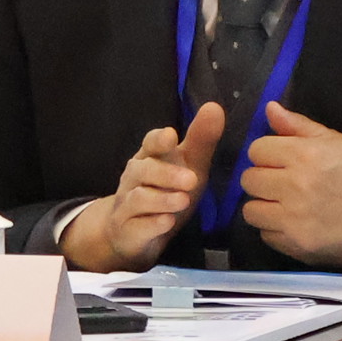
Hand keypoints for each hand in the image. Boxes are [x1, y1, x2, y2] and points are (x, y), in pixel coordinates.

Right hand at [63, 105, 224, 272]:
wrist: (132, 233)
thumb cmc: (165, 192)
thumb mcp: (188, 165)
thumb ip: (201, 139)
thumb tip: (214, 106)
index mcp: (149, 157)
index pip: (149, 144)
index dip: (158, 140)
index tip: (171, 136)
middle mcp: (134, 178)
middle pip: (143, 170)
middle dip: (166, 174)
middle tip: (192, 179)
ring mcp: (127, 205)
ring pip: (138, 198)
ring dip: (161, 199)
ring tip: (183, 200)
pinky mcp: (127, 230)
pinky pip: (136, 226)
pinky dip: (152, 224)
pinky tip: (167, 222)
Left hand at [238, 102, 341, 267]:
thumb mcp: (338, 142)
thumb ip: (299, 125)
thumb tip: (270, 108)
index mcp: (304, 155)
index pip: (257, 149)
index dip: (268, 154)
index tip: (281, 161)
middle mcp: (294, 186)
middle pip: (249, 179)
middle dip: (264, 179)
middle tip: (284, 184)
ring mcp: (293, 218)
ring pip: (250, 210)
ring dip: (265, 206)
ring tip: (287, 206)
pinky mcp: (295, 244)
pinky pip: (266, 234)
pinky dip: (276, 230)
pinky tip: (296, 224)